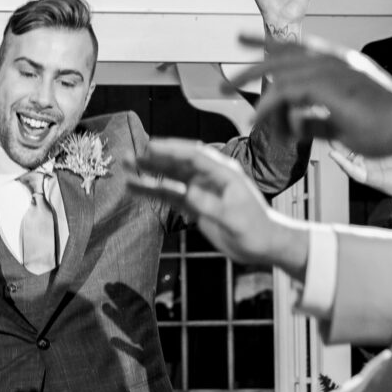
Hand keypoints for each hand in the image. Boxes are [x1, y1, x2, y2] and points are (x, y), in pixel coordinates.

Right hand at [133, 141, 310, 273]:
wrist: (263, 244)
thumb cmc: (255, 229)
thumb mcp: (232, 217)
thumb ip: (206, 204)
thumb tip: (182, 193)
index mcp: (223, 172)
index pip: (194, 155)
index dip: (171, 149)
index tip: (151, 147)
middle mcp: (210, 177)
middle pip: (178, 163)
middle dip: (154, 158)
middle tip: (131, 155)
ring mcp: (201, 189)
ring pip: (171, 178)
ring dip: (150, 173)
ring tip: (127, 167)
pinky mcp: (195, 204)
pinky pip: (171, 195)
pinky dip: (154, 191)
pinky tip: (136, 189)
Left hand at [229, 35, 391, 159]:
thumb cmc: (385, 128)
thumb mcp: (342, 124)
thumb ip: (318, 121)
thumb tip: (296, 125)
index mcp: (340, 64)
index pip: (298, 47)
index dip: (269, 43)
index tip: (243, 39)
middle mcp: (335, 61)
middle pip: (282, 55)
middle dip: (250, 64)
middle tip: (225, 77)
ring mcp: (333, 70)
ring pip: (279, 73)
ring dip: (253, 88)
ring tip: (234, 102)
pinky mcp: (329, 86)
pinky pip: (287, 93)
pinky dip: (271, 106)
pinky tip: (259, 118)